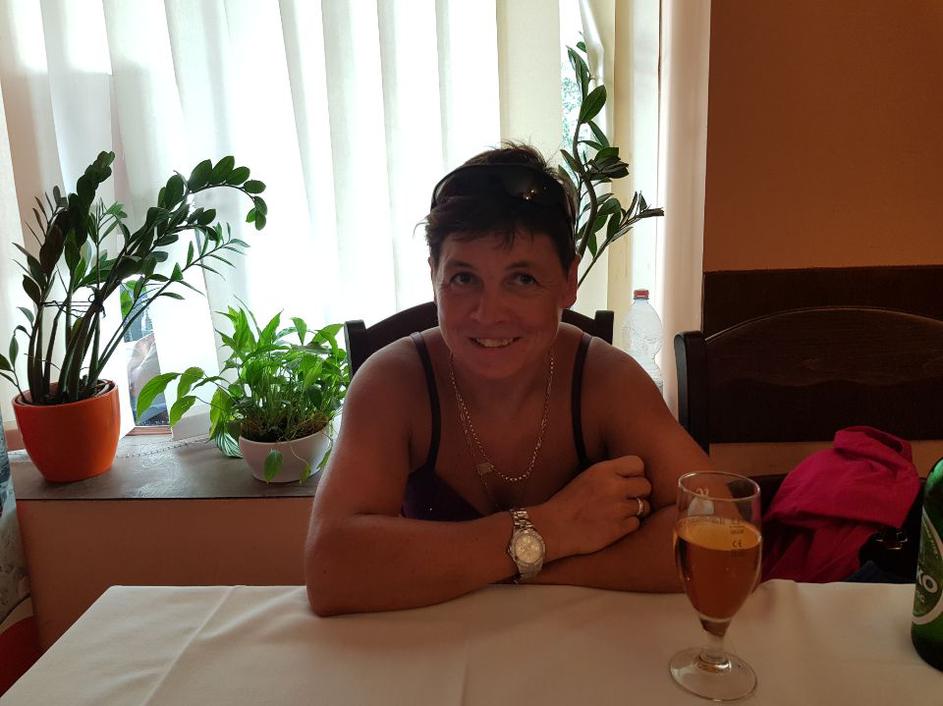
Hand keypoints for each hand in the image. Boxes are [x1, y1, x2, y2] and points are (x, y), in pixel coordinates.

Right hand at [531, 455, 651, 558]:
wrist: (554, 527)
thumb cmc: (568, 502)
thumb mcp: (587, 477)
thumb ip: (610, 474)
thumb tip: (633, 476)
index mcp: (603, 470)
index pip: (638, 463)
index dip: (636, 473)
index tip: (630, 480)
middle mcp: (614, 487)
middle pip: (646, 485)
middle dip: (640, 493)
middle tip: (628, 499)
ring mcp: (618, 509)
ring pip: (644, 506)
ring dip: (636, 510)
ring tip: (621, 513)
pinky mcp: (618, 528)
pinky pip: (637, 523)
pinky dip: (629, 525)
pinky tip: (615, 524)